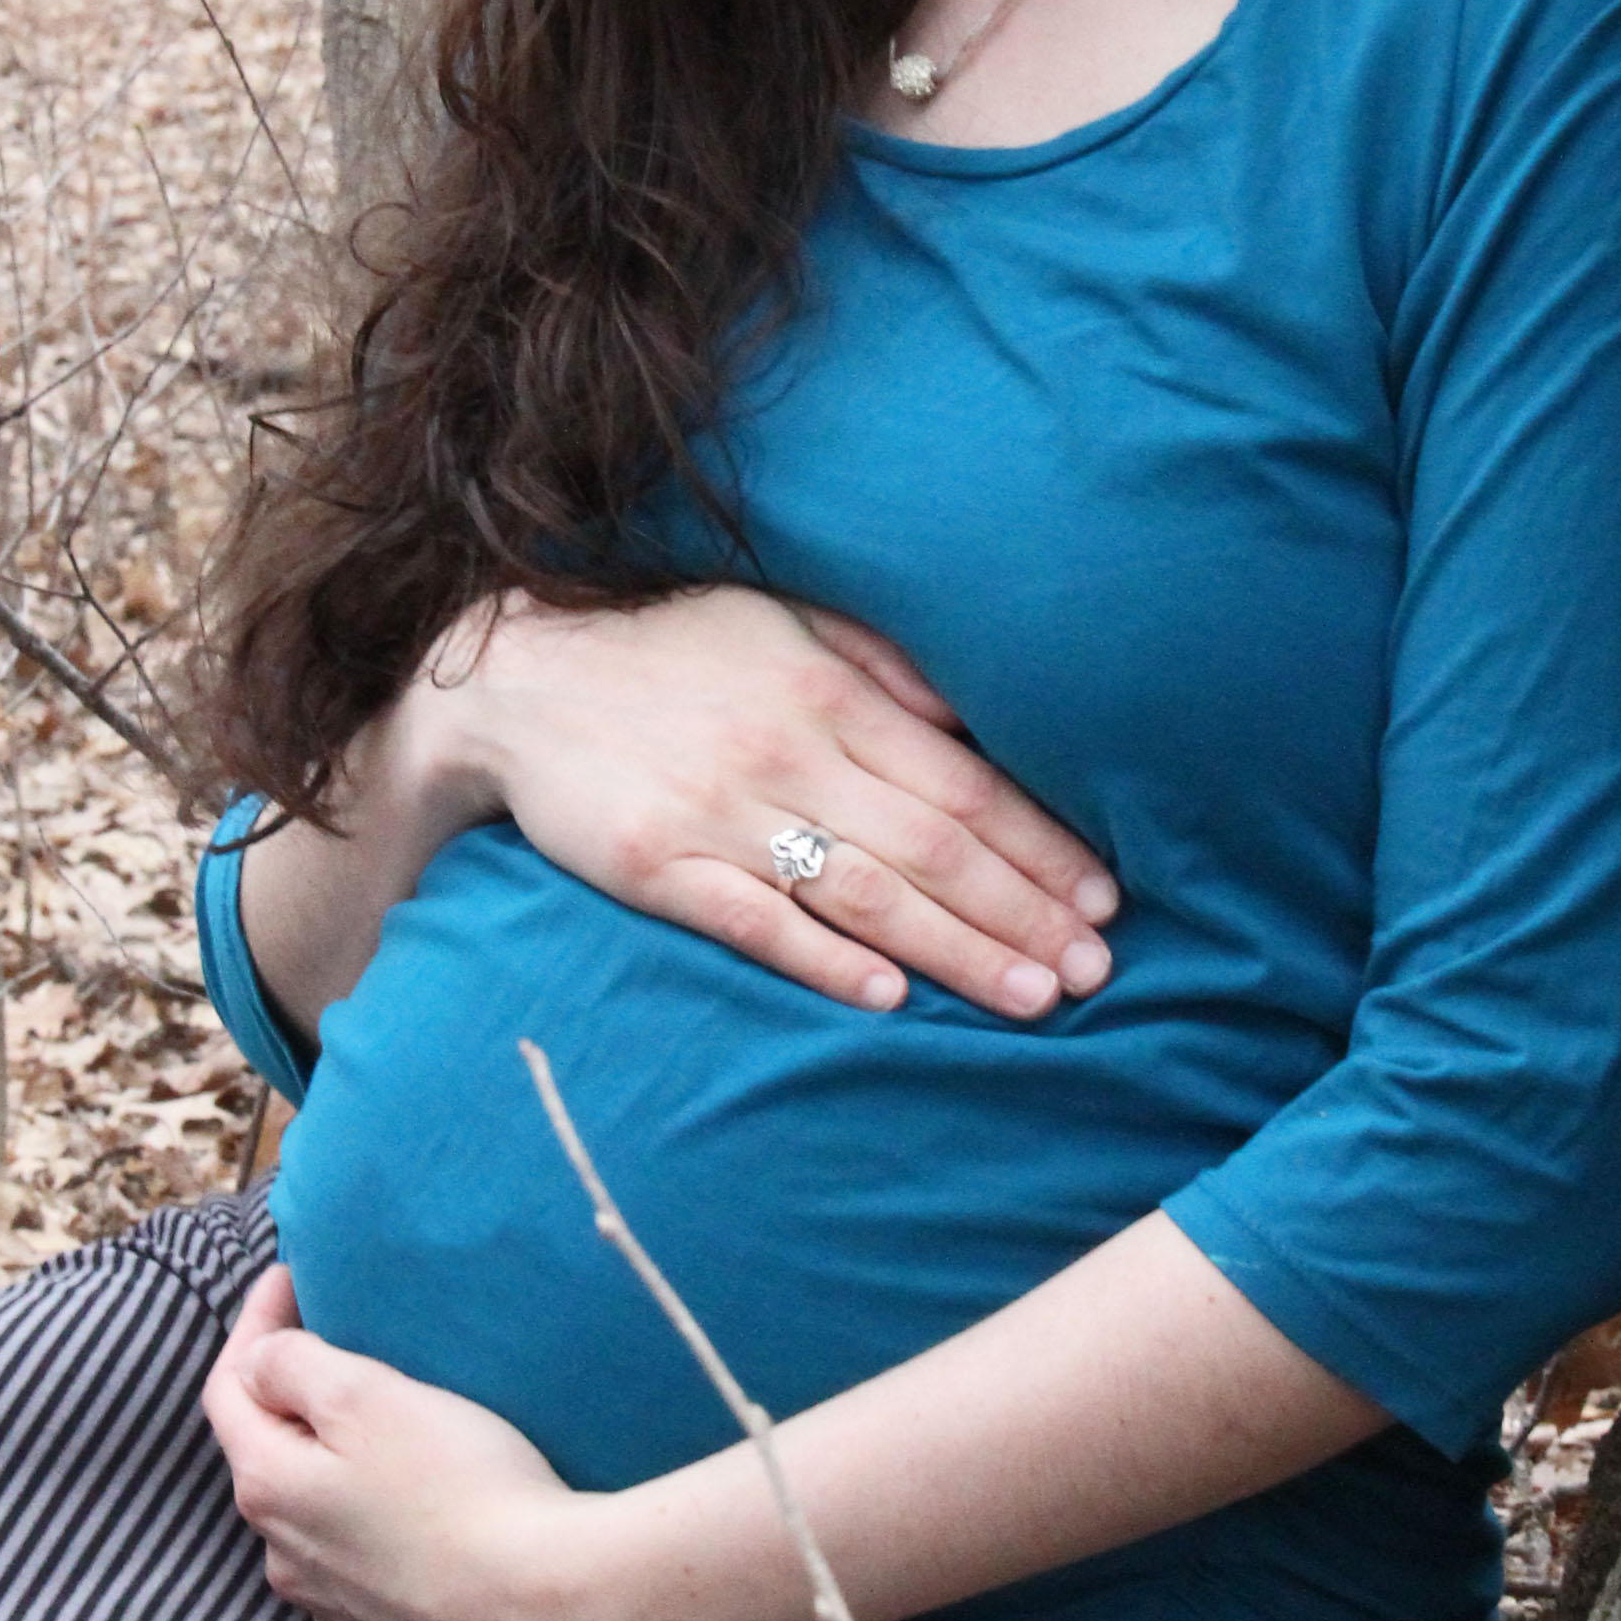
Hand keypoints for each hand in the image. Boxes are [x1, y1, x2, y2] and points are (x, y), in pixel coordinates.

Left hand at [204, 1264, 608, 1620]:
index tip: (292, 1276)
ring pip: (309, 1507)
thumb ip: (294, 1365)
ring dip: (328, 1459)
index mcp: (266, 1486)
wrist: (539, 1600)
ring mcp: (329, 1598)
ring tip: (378, 1422)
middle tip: (334, 1339)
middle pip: (265, 1449)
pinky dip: (365, 1513)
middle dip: (290, 1392)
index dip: (253, 1322)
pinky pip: (353, 1553)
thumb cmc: (458, 1486)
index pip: (228, 1387)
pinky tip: (406, 1498)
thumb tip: (259, 1361)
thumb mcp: (366, 1396)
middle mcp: (281, 1551)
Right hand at [418, 582, 1117, 1020]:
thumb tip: (978, 720)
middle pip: (931, 848)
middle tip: (1097, 972)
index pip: (962, 786)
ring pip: (864, 892)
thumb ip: (885, 669)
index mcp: (829, 692)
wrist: (514, 673)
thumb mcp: (785, 622)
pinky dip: (825, 959)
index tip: (1106, 900)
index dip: (1041, 847)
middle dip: (1024, 913)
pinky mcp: (653, 866)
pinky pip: (754, 921)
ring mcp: (718, 813)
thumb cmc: (668, 647)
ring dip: (959, 950)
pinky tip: (891, 996)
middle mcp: (786, 752)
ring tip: (1033, 997)